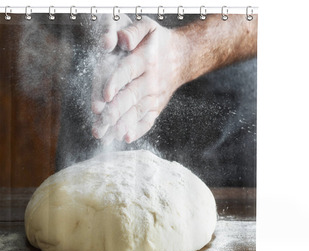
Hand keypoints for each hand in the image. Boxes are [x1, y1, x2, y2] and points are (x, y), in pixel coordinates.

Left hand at [92, 17, 183, 144]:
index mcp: (146, 59)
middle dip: (113, 112)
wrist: (181, 58)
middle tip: (99, 125)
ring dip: (120, 126)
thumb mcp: (147, 26)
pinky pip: (148, 120)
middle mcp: (151, 80)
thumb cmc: (157, 42)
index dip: (116, 82)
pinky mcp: (156, 107)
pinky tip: (126, 138)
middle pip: (130, 97)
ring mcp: (154, 96)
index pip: (128, 71)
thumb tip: (121, 39)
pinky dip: (138, 130)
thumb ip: (133, 30)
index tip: (105, 96)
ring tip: (105, 137)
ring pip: (136, 112)